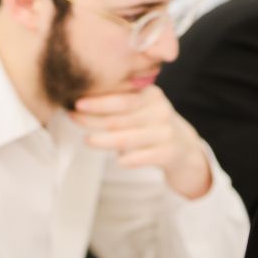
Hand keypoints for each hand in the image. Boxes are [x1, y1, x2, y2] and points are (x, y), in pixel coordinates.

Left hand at [72, 86, 212, 198]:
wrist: (185, 150)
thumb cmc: (154, 128)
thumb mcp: (143, 109)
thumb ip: (122, 105)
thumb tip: (82, 105)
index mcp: (151, 96)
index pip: (121, 99)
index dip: (98, 102)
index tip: (76, 104)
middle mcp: (160, 111)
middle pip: (120, 118)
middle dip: (93, 120)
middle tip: (72, 119)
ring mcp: (166, 133)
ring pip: (127, 138)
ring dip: (104, 140)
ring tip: (87, 141)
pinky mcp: (170, 153)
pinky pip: (144, 157)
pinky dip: (129, 159)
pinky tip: (117, 161)